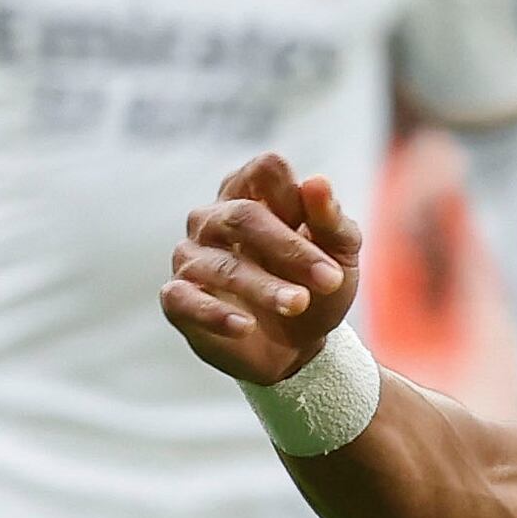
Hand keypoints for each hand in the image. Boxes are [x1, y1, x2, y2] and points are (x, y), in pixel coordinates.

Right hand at [162, 152, 364, 387]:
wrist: (297, 347)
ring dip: (266, 287)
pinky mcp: (178, 298)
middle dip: (290, 249)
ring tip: (299, 304)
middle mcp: (214, 218)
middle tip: (329, 280)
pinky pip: (186, 299)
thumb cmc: (314, 287)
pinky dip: (216, 314)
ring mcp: (191, 256)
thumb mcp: (338, 256)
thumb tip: (317, 183)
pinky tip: (246, 325)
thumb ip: (331, 221)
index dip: (296, 197)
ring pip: (223, 265)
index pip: (266, 170)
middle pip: (244, 215)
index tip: (324, 232)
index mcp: (253, 193)